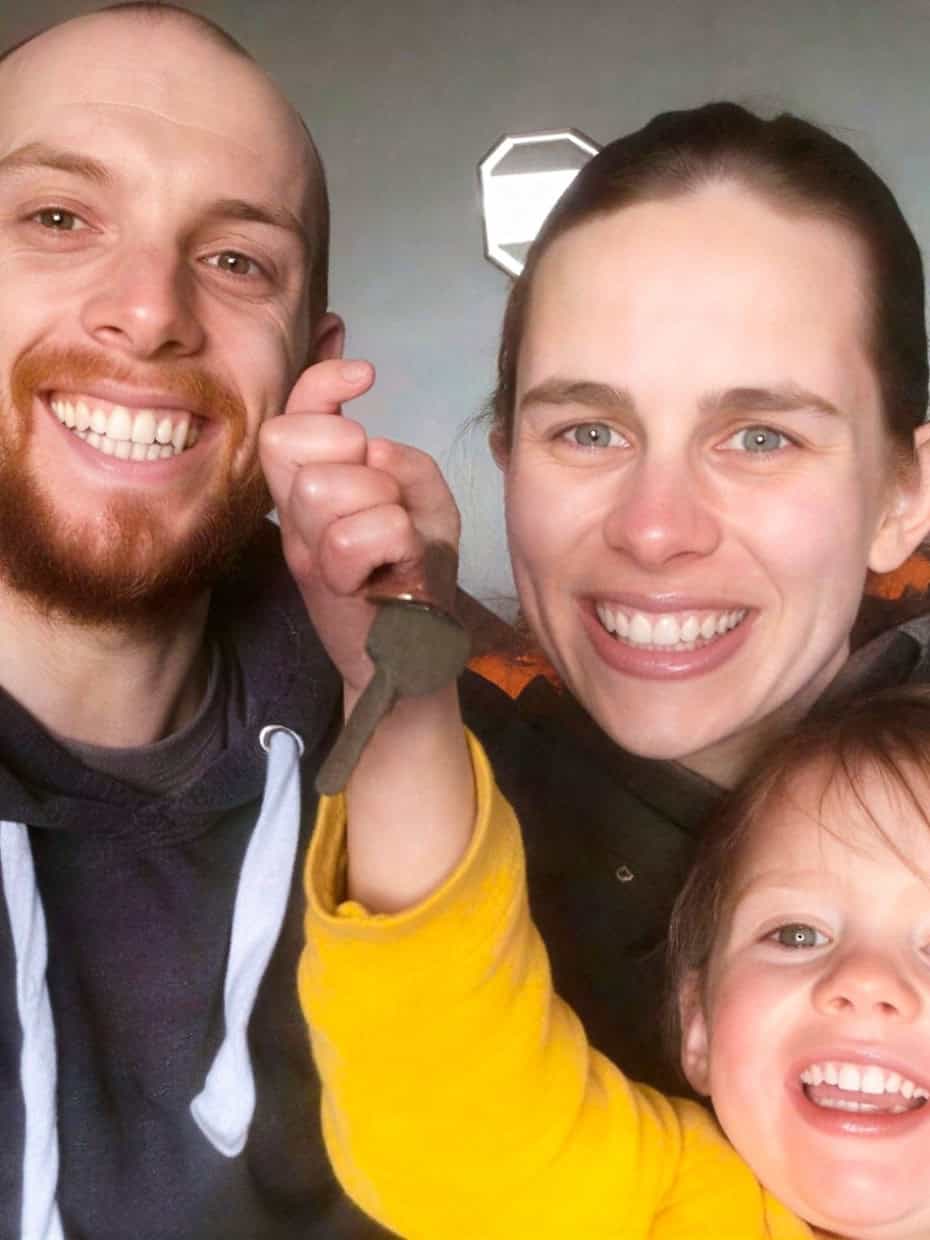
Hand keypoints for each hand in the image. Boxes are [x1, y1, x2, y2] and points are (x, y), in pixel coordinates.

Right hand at [260, 359, 461, 700]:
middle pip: (290, 441)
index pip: (291, 414)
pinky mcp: (326, 585)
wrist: (414, 655)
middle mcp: (297, 514)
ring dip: (375, 503)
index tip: (366, 377)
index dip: (321, 383)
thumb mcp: (424, 507)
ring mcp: (306, 548)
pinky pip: (353, 536)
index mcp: (312, 486)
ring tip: (390, 538)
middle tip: (378, 497)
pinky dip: (390, 541)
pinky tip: (393, 564)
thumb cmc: (416, 574)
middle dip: (347, 452)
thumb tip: (376, 446)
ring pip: (322, 485)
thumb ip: (406, 466)